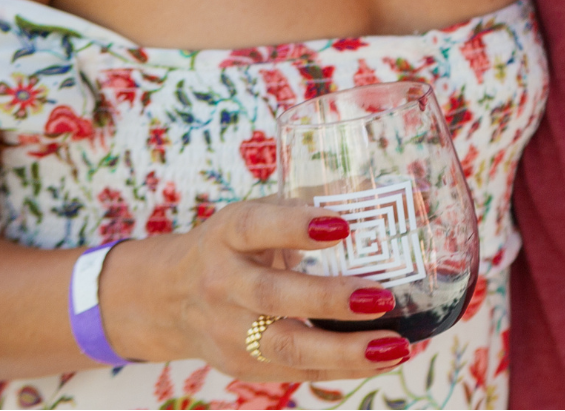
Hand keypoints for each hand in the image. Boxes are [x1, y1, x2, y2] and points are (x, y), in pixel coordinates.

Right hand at [109, 199, 419, 380]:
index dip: (295, 225)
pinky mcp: (242, 365)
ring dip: (344, 350)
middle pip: (273, 296)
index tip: (342, 225)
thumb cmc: (233, 247)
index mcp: (227, 235)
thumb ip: (304, 207)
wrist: (169, 298)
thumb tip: (375, 193)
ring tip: (395, 347)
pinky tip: (383, 360)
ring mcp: (229, 331)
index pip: (256, 227)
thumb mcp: (254, 216)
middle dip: (330, 300)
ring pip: (285, 346)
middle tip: (382, 297)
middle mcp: (222, 283)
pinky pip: (296, 370)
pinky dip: (342, 368)